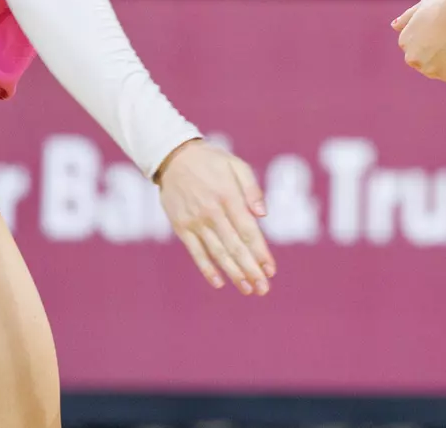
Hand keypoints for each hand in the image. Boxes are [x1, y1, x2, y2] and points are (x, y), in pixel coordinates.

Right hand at [155, 139, 275, 295]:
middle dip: (251, 270)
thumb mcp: (236, 165)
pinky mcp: (182, 227)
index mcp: (228, 196)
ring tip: (247, 289)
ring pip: (217, 253)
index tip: (271, 270)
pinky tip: (219, 282)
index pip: (249, 231)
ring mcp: (195, 221)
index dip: (261, 253)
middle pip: (235, 247)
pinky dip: (207, 268)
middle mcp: (212, 211)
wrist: (173, 156)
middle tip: (263, 289)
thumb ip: (251, 189)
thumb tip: (262, 214)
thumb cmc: (211, 161)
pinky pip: (195, 252)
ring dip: (233, 273)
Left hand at [392, 0, 445, 87]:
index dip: (432, 41)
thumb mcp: (422, 6)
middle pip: (428, 63)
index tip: (442, 33)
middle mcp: (414, 58)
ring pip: (443, 72)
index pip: (417, 49)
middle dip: (438, 56)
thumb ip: (407, 18)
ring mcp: (432, 69)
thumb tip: (394, 26)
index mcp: (405, 42)